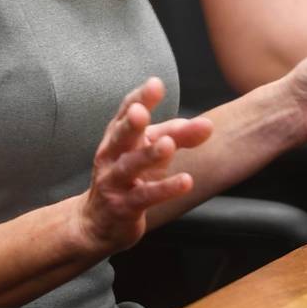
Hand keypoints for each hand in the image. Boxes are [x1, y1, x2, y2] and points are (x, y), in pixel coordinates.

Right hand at [74, 78, 206, 254]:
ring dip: (149, 155)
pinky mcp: (123, 207)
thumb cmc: (130, 179)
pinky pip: (145, 196)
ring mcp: (114, 182)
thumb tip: (207, 124)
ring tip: (168, 145)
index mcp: (117, 137)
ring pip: (130, 166)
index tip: (156, 83)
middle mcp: (111, 156)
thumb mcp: (151, 153)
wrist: (99, 223)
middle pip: (120, 135)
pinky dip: (165, 188)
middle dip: (131, 123)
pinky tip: (185, 181)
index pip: (125, 111)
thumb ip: (179, 136)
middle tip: (142, 111)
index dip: (140, 97)